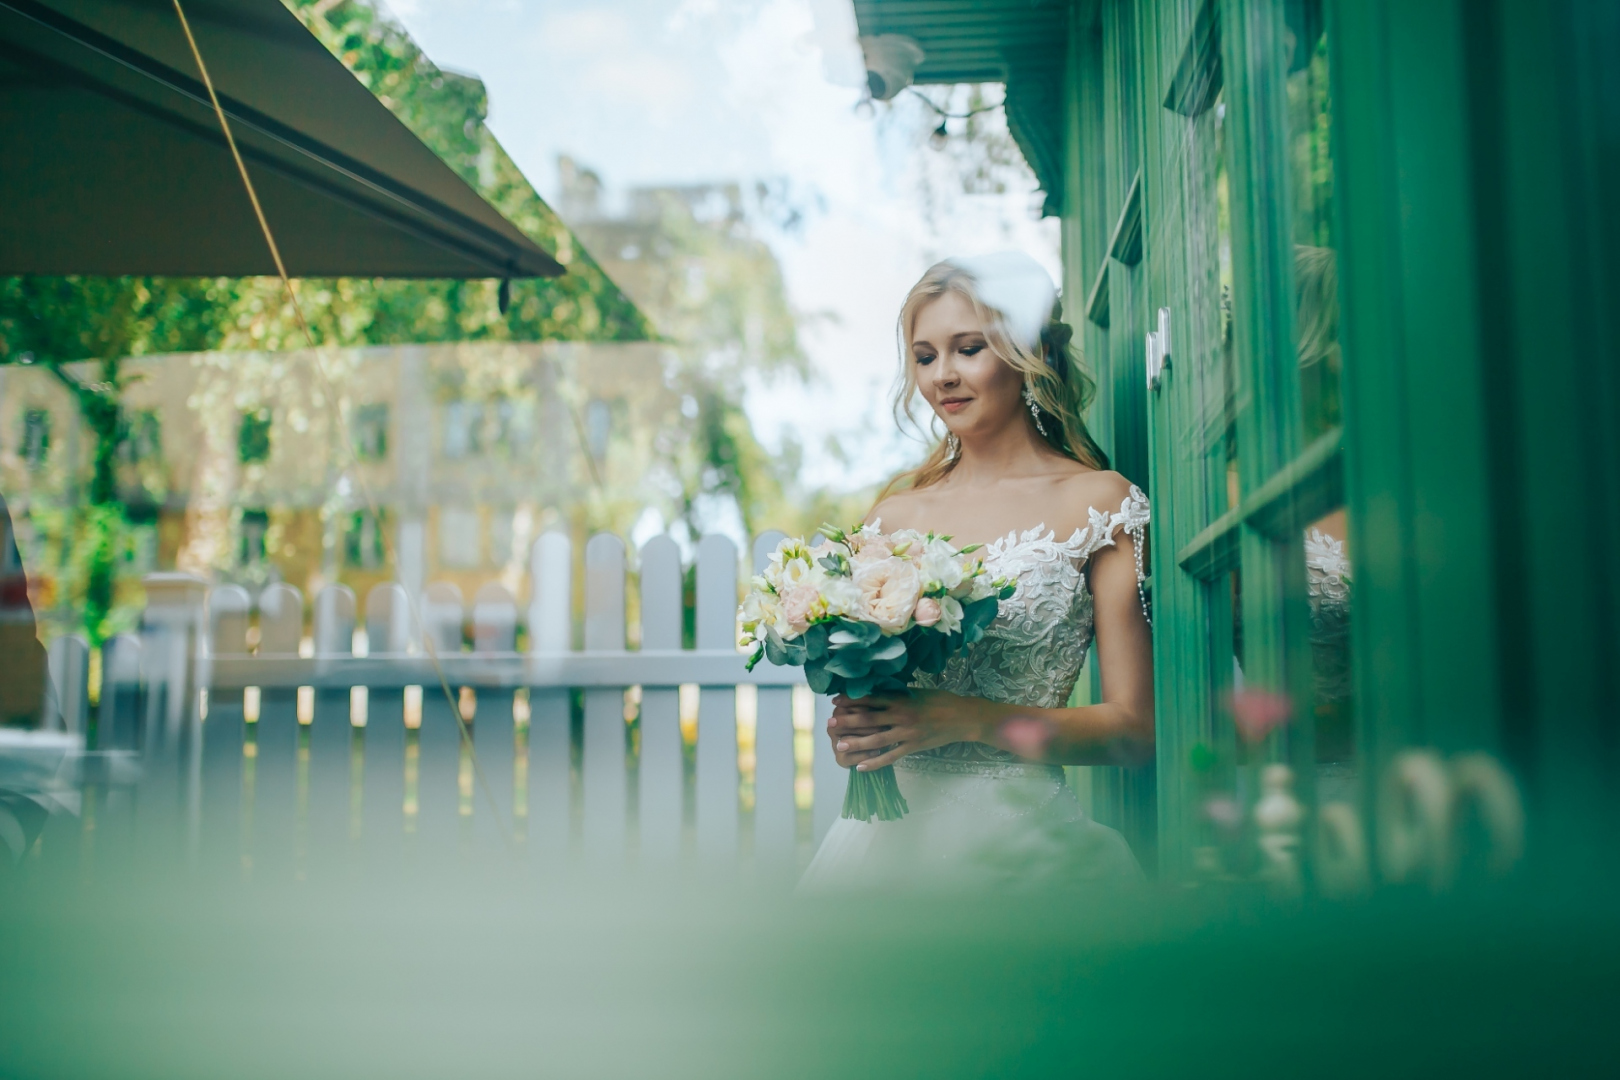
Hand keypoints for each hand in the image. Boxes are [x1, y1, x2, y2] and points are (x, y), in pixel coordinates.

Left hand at [826, 690, 996, 770]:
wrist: (962, 717)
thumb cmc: (940, 701)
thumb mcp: (917, 692)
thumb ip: (897, 693)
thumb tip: (875, 691)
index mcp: (901, 699)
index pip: (871, 698)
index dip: (852, 699)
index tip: (836, 700)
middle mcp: (902, 715)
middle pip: (869, 719)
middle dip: (848, 721)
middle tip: (830, 723)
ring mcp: (907, 733)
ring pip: (877, 740)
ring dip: (856, 743)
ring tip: (840, 746)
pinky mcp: (913, 747)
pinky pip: (891, 757)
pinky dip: (875, 763)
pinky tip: (861, 767)